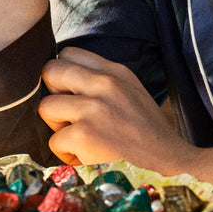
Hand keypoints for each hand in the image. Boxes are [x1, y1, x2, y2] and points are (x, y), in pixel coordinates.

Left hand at [38, 46, 192, 171]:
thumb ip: (101, 80)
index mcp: (114, 71)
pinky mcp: (84, 134)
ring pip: (46, 107)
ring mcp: (92, 108)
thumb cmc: (144, 129)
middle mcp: (103, 83)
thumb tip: (63, 81)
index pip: (68, 53)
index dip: (63, 74)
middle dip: (52, 94)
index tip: (70, 91)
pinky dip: (67, 153)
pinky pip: (54, 141)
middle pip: (50, 71)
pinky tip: (86, 155)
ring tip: (78, 136)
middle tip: (67, 113)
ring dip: (57, 126)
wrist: (167, 158)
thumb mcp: (129, 90)